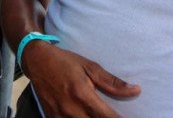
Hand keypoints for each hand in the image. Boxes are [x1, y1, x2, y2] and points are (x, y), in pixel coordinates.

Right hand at [24, 43, 140, 117]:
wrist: (36, 60)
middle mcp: (71, 109)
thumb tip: (136, 90)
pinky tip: (83, 116)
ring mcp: (59, 116)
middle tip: (110, 116)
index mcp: (83, 95)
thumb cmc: (64, 62)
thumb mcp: (89, 67)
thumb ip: (112, 82)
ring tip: (97, 115)